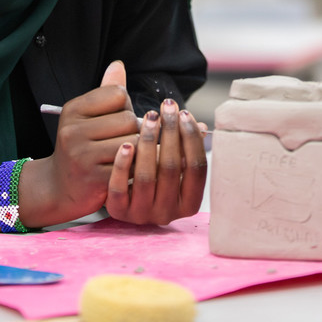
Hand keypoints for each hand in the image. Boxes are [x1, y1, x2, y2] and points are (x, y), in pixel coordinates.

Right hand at [16, 60, 141, 227]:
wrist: (60, 187)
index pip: (118, 94)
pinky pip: (132, 164)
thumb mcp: (86, 116)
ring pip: (134, 142)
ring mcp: (83, 156)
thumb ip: (106, 92)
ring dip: (138, 149)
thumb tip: (118, 65)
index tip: (116, 119)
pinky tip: (129, 168)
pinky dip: (137, 166)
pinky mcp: (95, 178)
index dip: (125, 106)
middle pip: (129, 119)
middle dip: (133, 129)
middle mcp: (73, 131)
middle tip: (122, 139)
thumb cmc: (81, 145)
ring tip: (126, 154)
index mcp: (73, 109)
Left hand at [105, 96, 207, 225]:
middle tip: (166, 106)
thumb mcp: (174, 165)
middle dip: (170, 132)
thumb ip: (185, 147)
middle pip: (171, 168)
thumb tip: (202, 127)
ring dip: (149, 141)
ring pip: (146, 176)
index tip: (184, 113)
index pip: (197, 168)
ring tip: (149, 116)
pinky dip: (123, 164)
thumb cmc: (156, 176)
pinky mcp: (119, 212)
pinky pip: (120, 188)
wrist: (124, 203)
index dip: (192, 138)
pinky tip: (126, 143)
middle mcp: (168, 213)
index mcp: (189, 204)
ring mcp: (142, 215)